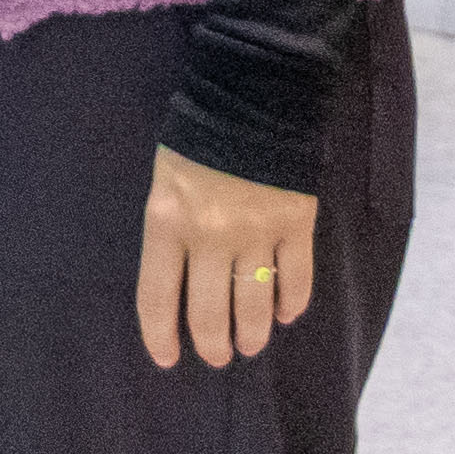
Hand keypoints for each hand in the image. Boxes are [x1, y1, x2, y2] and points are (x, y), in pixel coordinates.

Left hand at [134, 145, 318, 369]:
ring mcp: (257, 232)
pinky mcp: (296, 224)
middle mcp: (210, 236)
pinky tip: (286, 314)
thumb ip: (170, 229)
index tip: (168, 358)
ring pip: (255, 306)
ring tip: (250, 344)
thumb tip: (179, 282)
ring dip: (253, 334)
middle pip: (210, 314)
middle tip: (217, 355)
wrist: (251, 94)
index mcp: (167, 222)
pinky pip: (296, 279)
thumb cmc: (198, 137)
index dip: (160, 336)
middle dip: (212, 345)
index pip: (157, 298)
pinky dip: (293, 304)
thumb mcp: (164, 180)